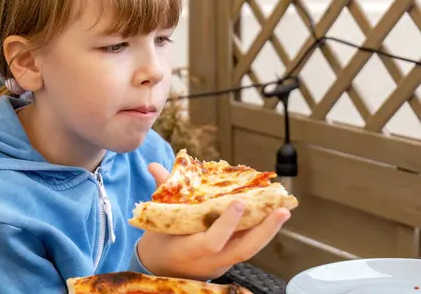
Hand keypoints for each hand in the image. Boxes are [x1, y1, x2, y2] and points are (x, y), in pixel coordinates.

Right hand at [136, 163, 290, 280]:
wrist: (159, 270)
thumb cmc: (159, 242)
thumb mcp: (157, 220)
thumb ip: (162, 192)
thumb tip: (154, 166)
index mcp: (189, 249)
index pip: (212, 241)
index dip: (226, 224)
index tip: (237, 203)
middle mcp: (209, 260)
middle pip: (243, 250)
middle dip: (264, 231)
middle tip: (281, 211)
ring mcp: (220, 263)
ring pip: (249, 250)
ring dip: (268, 230)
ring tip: (282, 210)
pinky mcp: (227, 260)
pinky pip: (246, 247)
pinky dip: (259, 232)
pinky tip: (270, 216)